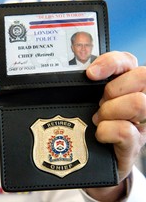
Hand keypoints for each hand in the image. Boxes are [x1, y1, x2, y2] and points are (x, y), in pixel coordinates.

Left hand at [84, 51, 145, 200]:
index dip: (110, 62)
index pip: (127, 61)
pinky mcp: (135, 144)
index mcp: (127, 85)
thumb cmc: (89, 125)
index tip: (90, 74)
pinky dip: (106, 131)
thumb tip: (81, 74)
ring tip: (98, 119)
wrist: (92, 159)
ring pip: (139, 102)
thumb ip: (88, 86)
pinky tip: (100, 135)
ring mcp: (141, 123)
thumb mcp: (87, 101)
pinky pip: (126, 130)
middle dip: (114, 89)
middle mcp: (140, 100)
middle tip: (99, 102)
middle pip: (142, 76)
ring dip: (110, 110)